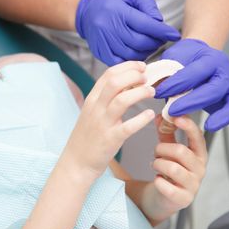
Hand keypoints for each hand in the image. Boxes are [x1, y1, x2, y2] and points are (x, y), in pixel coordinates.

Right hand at [65, 61, 155, 177]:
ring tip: (152, 92)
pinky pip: (128, 126)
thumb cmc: (88, 137)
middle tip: (148, 77)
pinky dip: (141, 119)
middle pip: (114, 82)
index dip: (128, 67)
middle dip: (134, 75)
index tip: (141, 66)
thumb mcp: (92, 112)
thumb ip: (106, 98)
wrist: (76, 162)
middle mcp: (96, 108)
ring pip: (121, 100)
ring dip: (140, 93)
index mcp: (92, 99)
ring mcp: (102, 123)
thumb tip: (128, 83)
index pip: (109, 74)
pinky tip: (150, 114)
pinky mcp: (110, 139)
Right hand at [75, 0, 180, 65]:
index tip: (174, 35)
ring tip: (149, 46)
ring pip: (131, 54)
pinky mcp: (100, 52)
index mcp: (118, 11)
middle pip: (139, 42)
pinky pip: (120, 62)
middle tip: (160, 40)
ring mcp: (103, 42)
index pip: (145, 24)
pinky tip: (138, 53)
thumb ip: (148, 6)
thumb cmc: (113, 2)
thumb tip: (159, 22)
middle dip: (155, 43)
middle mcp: (108, 27)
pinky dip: (132, 60)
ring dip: (146, 52)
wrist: (87, 12)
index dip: (162, 31)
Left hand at [149, 115, 206, 216]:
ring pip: (173, 168)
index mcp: (198, 154)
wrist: (165, 197)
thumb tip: (161, 114)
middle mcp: (200, 169)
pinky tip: (158, 180)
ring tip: (155, 165)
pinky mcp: (184, 199)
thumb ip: (166, 132)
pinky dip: (158, 181)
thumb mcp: (168, 148)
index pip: (198, 137)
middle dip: (162, 148)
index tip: (176, 117)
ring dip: (158, 164)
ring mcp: (193, 185)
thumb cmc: (169, 168)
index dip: (188, 126)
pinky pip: (167, 186)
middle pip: (181, 151)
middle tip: (156, 152)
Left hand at [155, 38, 228, 135]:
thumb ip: (165, 70)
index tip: (158, 92)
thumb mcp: (172, 57)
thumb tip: (151, 86)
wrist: (198, 52)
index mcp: (209, 59)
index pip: (195, 72)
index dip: (176, 84)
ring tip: (209, 126)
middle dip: (192, 102)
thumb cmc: (184, 57)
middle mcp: (223, 73)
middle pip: (214, 90)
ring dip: (223, 116)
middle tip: (173, 111)